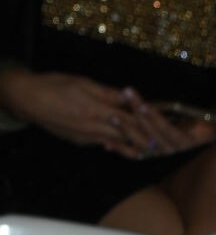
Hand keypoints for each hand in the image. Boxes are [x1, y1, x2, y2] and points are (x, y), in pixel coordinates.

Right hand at [0, 71, 192, 158]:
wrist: (30, 100)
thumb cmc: (54, 85)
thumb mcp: (82, 82)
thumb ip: (107, 92)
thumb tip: (127, 95)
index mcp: (96, 108)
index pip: (128, 115)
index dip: (146, 117)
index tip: (162, 118)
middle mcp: (94, 125)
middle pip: (127, 133)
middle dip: (147, 135)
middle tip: (166, 139)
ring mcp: (88, 135)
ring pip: (119, 143)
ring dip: (137, 146)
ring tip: (155, 149)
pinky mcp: (82, 141)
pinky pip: (105, 145)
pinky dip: (119, 148)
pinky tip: (130, 151)